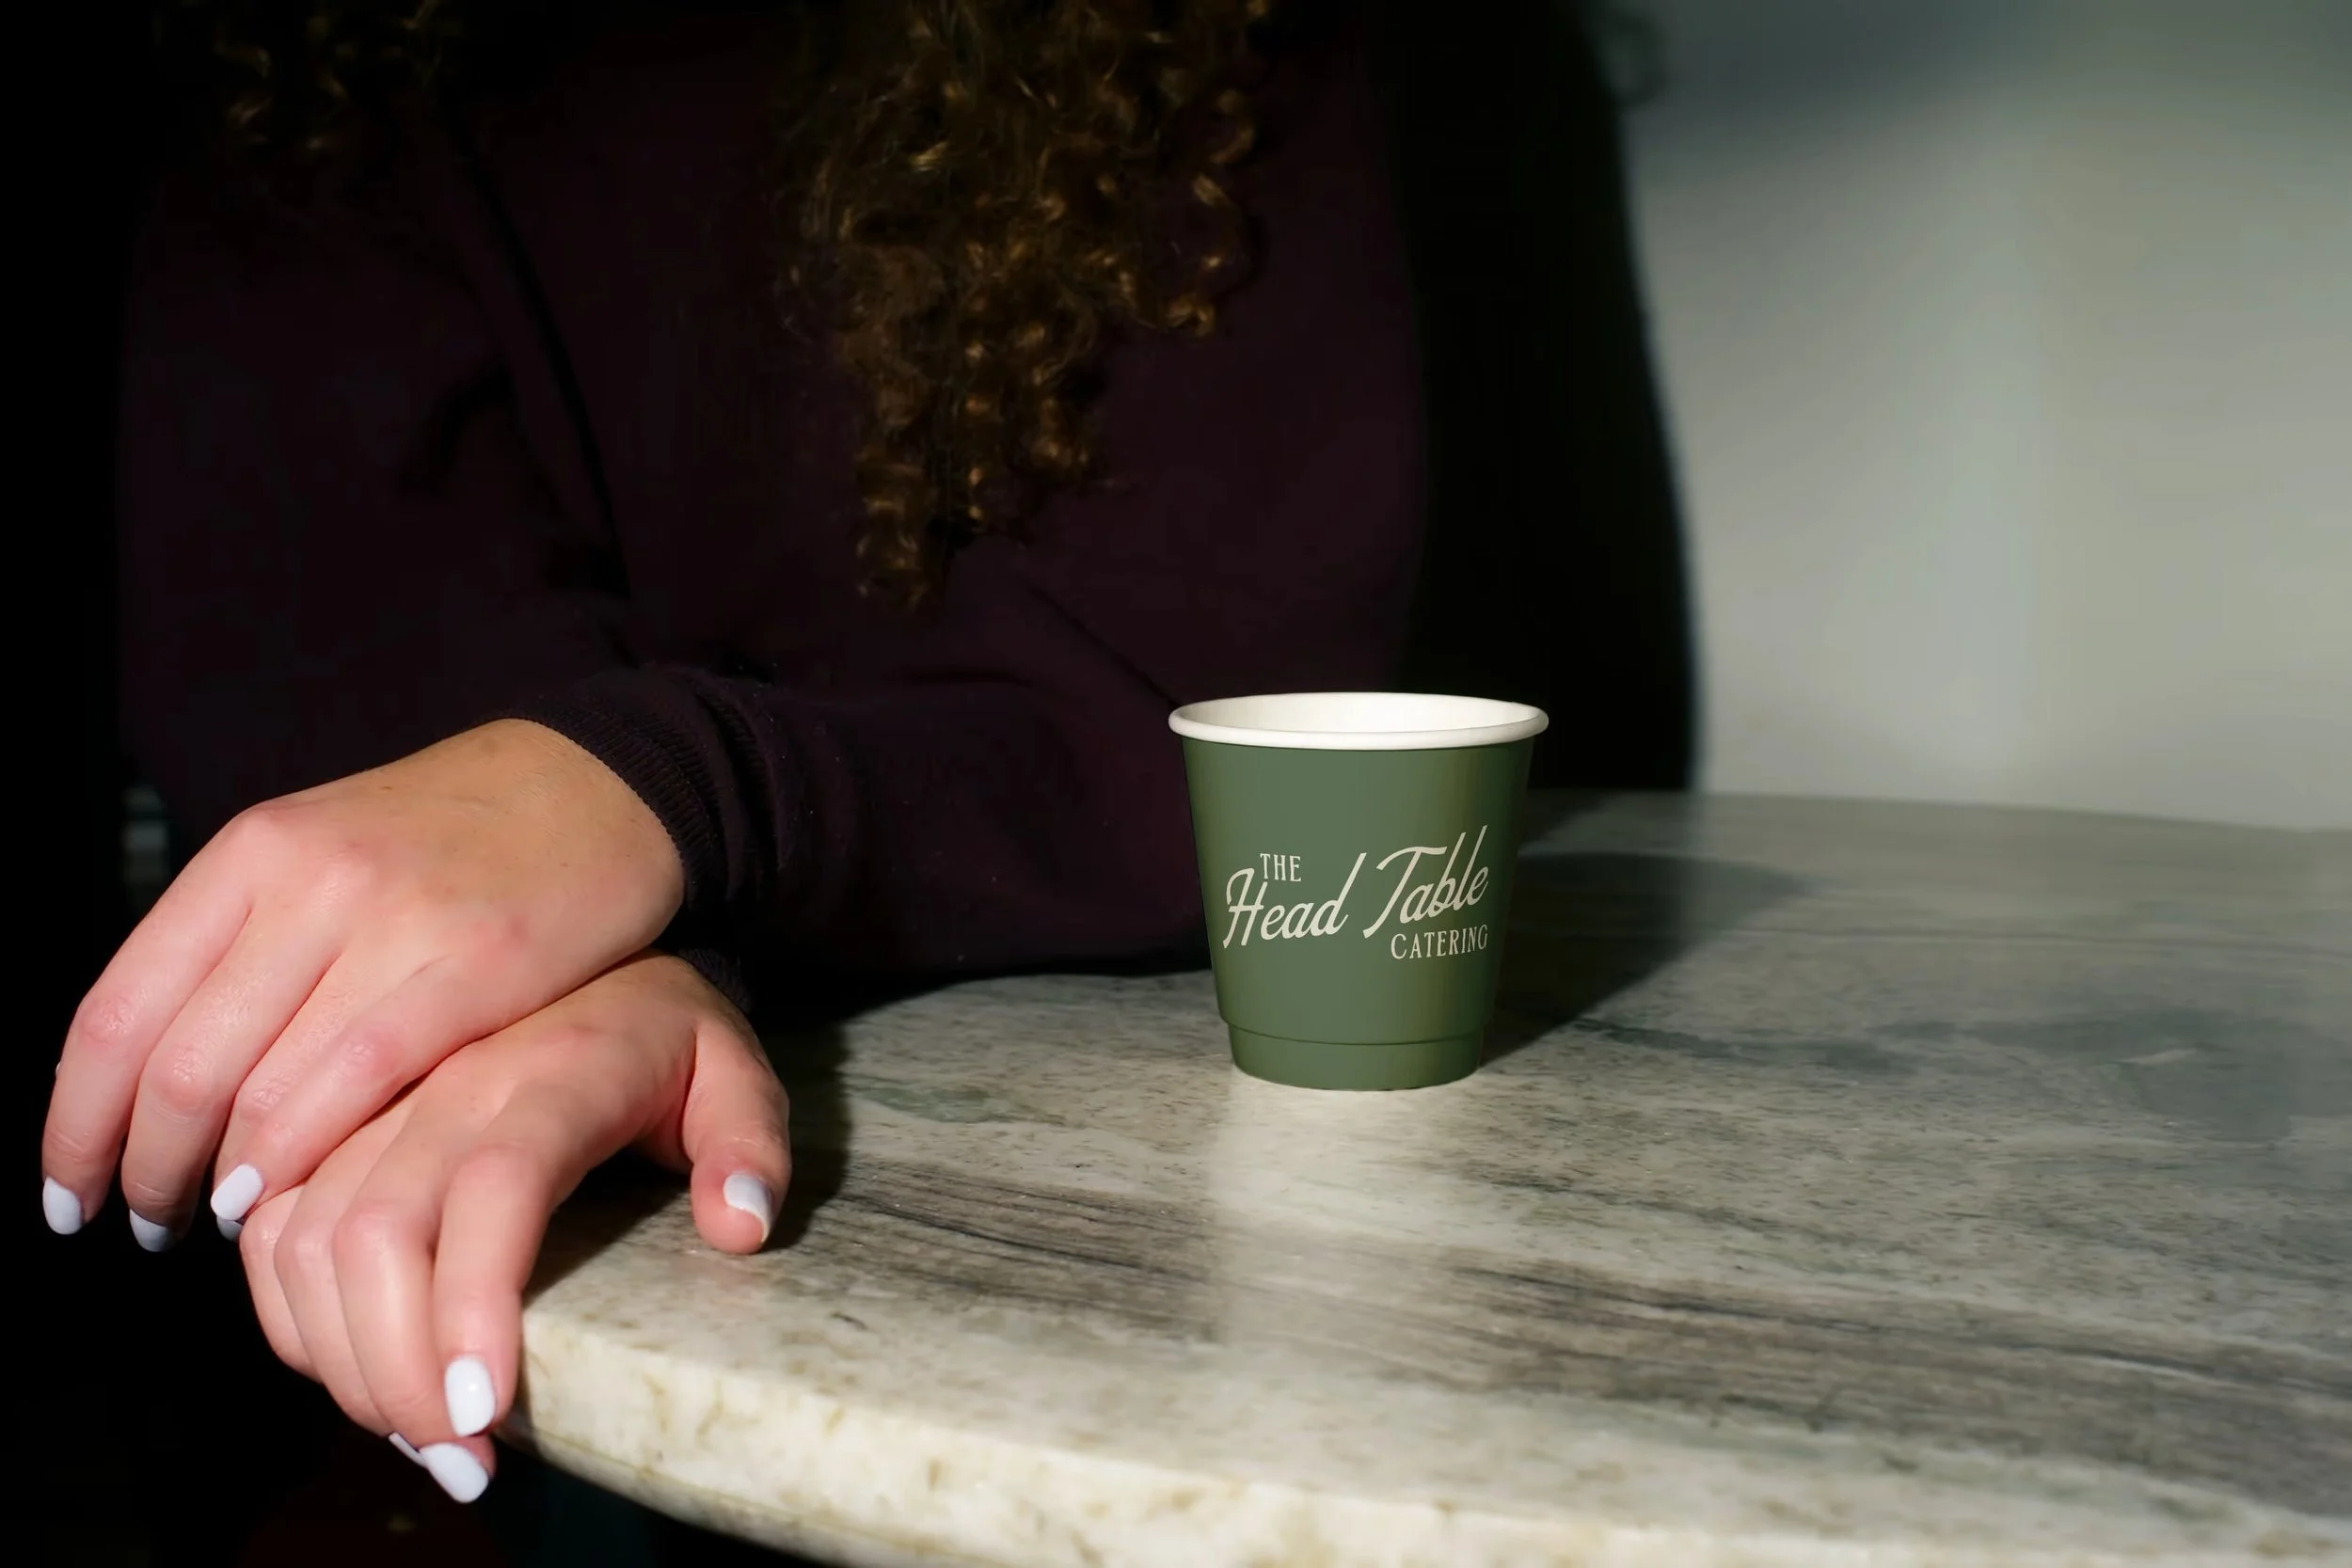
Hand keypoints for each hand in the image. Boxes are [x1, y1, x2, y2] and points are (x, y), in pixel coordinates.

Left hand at [41, 720, 684, 1244]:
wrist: (597, 785)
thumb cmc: (452, 839)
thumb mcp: (323, 856)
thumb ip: (240, 948)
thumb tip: (140, 1086)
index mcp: (255, 852)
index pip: (115, 1015)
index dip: (75, 1128)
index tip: (71, 1196)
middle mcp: (312, 879)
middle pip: (181, 1069)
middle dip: (148, 1171)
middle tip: (151, 1223)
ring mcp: (397, 921)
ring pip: (265, 1093)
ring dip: (231, 1183)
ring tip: (229, 1219)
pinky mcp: (481, 965)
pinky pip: (363, 1086)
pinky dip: (312, 1157)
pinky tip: (299, 1193)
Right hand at [236, 953, 786, 1501]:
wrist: (587, 952)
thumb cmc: (667, 1039)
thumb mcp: (736, 1070)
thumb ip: (750, 1140)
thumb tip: (741, 1225)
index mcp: (554, 1072)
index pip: (495, 1184)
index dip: (473, 1302)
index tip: (484, 1409)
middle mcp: (448, 1085)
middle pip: (376, 1229)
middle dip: (398, 1368)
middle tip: (464, 1462)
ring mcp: (378, 1110)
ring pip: (305, 1239)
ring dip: (347, 1360)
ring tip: (424, 1440)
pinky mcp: (332, 1134)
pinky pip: (274, 1233)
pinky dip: (298, 1320)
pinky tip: (362, 1379)